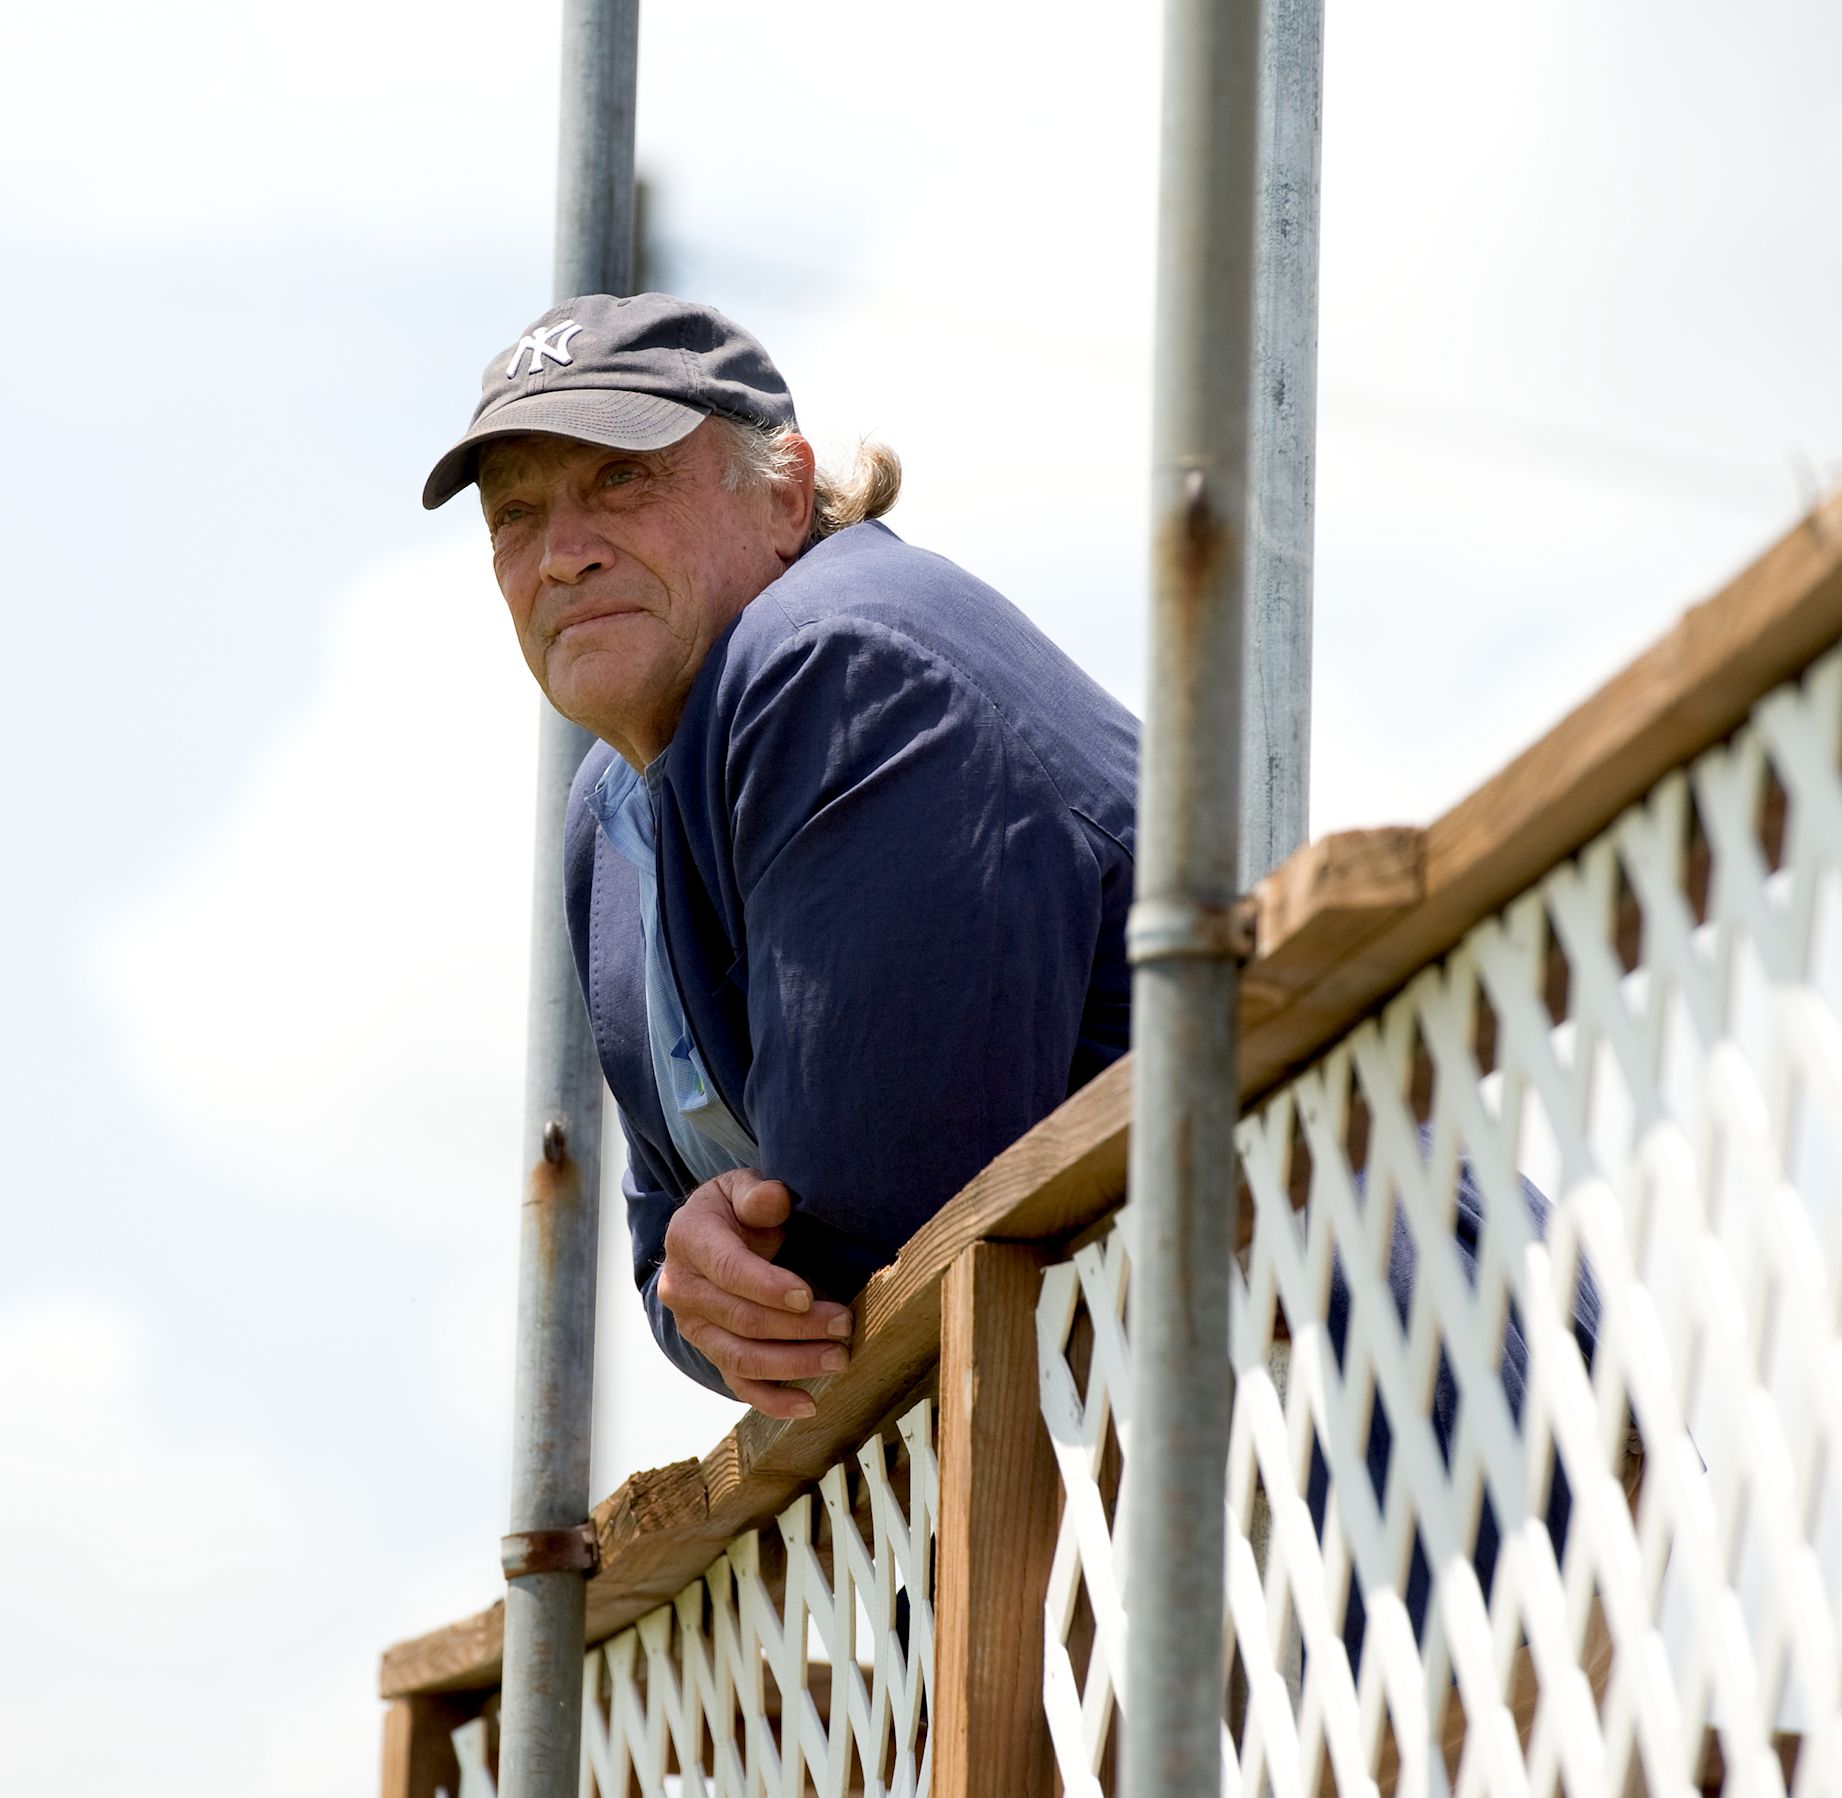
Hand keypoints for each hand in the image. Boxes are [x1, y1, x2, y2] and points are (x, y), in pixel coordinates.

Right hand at [656, 1167, 853, 1418]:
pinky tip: (808, 1405)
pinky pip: (739, 1384)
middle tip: (844, 1325)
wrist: (709, 1234)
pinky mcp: (711, 1352)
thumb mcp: (740, 1187)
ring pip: (741, 1357)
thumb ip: (757, 1194)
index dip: (767, 1287)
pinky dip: (772, 1401)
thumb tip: (774, 1200)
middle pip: (741, 1319)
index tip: (807, 1296)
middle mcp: (683, 1289)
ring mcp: (695, 1327)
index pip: (728, 1271)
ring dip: (793, 1364)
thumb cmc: (734, 1208)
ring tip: (838, 1359)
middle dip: (796, 1328)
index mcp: (688, 1240)